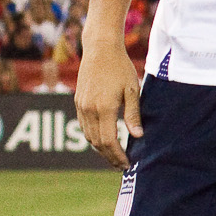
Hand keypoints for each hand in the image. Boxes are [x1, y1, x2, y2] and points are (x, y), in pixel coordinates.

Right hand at [74, 35, 140, 169]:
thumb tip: (138, 136)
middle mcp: (89, 109)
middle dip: (109, 156)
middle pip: (96, 142)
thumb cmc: (120, 68)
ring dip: (100, 149)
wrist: (100, 49)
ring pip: (88, 136)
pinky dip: (93, 137)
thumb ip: (133, 114)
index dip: (117, 155)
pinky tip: (103, 140)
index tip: (127, 164)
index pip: (109, 141)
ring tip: (114, 156)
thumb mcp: (132, 90)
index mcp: (104, 108)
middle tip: (121, 165)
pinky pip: (84, 126)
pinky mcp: (78, 102)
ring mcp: (81, 106)